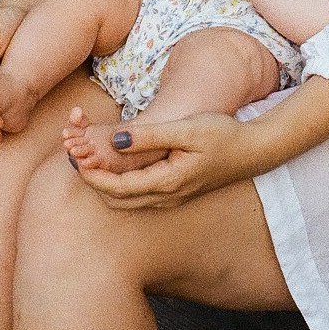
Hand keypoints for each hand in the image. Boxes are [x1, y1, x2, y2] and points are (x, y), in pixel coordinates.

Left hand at [77, 111, 257, 209]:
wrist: (253, 150)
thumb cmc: (222, 135)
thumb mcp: (186, 129)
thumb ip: (150, 135)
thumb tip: (115, 140)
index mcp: (167, 182)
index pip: (118, 188)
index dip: (93, 175)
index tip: (75, 160)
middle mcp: (166, 196)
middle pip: (118, 200)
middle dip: (94, 182)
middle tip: (77, 160)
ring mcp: (172, 197)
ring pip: (128, 200)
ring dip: (106, 185)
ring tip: (91, 161)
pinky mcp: (176, 192)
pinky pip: (140, 195)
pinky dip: (121, 184)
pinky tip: (118, 165)